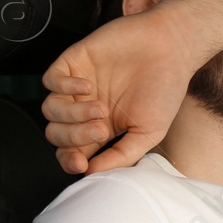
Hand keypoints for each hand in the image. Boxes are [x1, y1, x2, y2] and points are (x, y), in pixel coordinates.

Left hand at [41, 7, 197, 174]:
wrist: (172, 48)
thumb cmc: (165, 88)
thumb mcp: (149, 132)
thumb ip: (122, 155)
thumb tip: (91, 174)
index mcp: (102, 128)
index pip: (72, 151)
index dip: (69, 160)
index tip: (82, 163)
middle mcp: (85, 108)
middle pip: (57, 134)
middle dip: (74, 137)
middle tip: (101, 129)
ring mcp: (77, 86)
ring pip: (51, 109)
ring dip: (72, 114)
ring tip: (100, 107)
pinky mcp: (74, 62)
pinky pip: (50, 80)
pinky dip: (64, 87)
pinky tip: (88, 86)